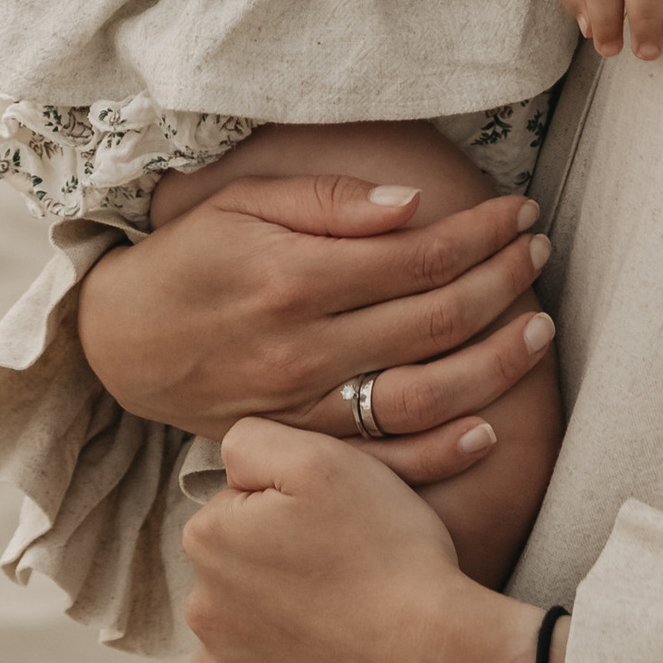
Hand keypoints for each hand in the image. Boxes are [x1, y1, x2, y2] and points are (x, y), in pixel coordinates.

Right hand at [75, 173, 556, 479]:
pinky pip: (384, 460)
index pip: (418, 256)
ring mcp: (303, 407)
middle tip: (538, 253)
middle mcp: (303, 347)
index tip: (519, 213)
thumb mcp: (243, 203)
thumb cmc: (190, 258)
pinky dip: (443, 452)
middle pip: (433, 321)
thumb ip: (330, 203)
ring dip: (494, 363)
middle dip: (501, 282)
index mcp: (293, 277)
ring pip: (423, 396)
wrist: (124, 344)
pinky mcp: (300, 446)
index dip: (480, 234)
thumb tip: (414, 204)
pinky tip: (488, 427)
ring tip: (538, 327)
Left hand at [185, 420, 539, 662]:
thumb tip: (229, 462)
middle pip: (238, 573)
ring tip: (344, 623)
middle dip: (277, 569)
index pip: (238, 507)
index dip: (290, 512)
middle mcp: (199, 610)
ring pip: (245, 633)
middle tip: (346, 575)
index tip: (334, 528)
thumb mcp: (324, 459)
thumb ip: (255, 440)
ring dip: (279, 627)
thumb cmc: (389, 552)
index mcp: (208, 538)